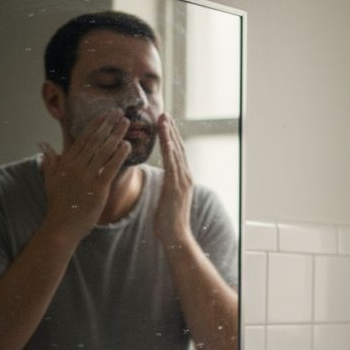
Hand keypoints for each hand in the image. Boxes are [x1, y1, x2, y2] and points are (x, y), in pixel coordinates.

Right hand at [38, 112, 129, 237]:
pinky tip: (127, 145)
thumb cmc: (58, 204)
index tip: (105, 115)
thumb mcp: (50, 180)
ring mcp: (86, 177)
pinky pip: (110, 168)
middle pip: (95, 141)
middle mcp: (76, 167)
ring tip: (126, 124)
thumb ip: (50, 161)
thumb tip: (43, 145)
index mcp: (66, 163)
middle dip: (108, 125)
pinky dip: (119, 155)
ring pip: (103, 151)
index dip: (96, 125)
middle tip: (120, 113)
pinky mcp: (97, 189)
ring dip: (116, 135)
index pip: (83, 139)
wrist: (62, 226)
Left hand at [154, 113, 193, 244]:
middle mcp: (186, 177)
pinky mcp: (177, 185)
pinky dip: (168, 147)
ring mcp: (183, 180)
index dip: (172, 138)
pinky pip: (171, 161)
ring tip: (163, 118)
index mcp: (183, 179)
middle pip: (179, 148)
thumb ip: (166, 185)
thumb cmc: (167, 221)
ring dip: (170, 133)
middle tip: (165, 113)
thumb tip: (162, 179)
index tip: (166, 124)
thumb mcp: (166, 199)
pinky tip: (163, 136)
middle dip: (171, 130)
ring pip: (176, 151)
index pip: (177, 154)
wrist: (175, 237)